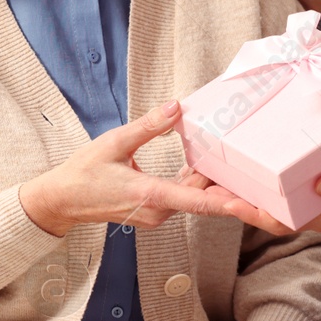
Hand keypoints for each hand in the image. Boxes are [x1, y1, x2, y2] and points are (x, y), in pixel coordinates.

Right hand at [19, 101, 234, 236]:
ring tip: (237, 161)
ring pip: (193, 197)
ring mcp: (156, 214)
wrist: (63, 200)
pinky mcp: (154, 211)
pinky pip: (182, 197)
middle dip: (227, 183)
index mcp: (150, 195)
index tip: (250, 203)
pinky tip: (205, 163)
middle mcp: (157, 211)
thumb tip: (176, 106)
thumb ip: (148, 126)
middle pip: (202, 196)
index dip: (227, 202)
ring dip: (210, 180)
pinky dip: (195, 182)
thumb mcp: (114, 142)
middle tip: (257, 168)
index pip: (197, 202)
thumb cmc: (84, 172)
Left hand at [216, 172, 320, 237]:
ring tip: (222, 174)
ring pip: (273, 200)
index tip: (225, 202)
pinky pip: (287, 189)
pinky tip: (258, 166)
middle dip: (238, 200)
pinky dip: (268, 180)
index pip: (276, 219)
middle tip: (209, 184)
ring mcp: (314, 203)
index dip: (248, 212)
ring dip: (249, 190)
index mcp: (319, 217)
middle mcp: (310, 212)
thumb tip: (318, 184)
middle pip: (266, 210)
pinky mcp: (319, 191)